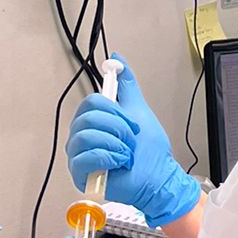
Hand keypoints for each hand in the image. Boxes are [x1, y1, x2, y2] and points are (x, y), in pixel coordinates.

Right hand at [66, 59, 199, 229]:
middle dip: (118, 128)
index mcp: (94, 120)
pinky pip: (86, 157)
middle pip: (89, 117)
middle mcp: (83, 136)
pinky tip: (117, 164)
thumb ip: (127, 84)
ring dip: (116, 144)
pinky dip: (108, 159)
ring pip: (87, 136)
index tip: (130, 121)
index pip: (91, 102)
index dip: (114, 111)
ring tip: (125, 154)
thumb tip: (117, 60)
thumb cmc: (149, 151)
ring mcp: (79, 155)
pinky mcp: (81, 174)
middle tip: (130, 139)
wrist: (158, 178)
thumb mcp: (138, 109)